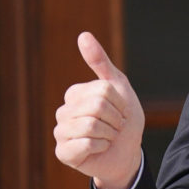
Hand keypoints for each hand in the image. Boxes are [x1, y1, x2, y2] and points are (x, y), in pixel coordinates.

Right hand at [53, 32, 145, 188]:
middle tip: (115, 127)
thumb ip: (101, 62)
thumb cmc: (123, 120)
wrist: (128, 153)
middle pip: (96, 106)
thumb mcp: (118, 87)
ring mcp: (61, 132)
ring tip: (108, 137)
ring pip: (90, 125)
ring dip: (109, 134)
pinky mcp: (63, 152)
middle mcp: (63, 111)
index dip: (120, 103)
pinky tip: (99, 149)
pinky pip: (84, 144)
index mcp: (74, 94)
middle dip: (115, 119)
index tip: (120, 111)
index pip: (102, 90)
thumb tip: (83, 35)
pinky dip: (100, 147)